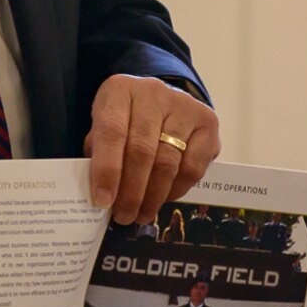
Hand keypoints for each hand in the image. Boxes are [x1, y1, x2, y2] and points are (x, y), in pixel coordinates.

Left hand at [83, 74, 219, 225]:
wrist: (162, 100)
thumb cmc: (126, 119)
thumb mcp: (103, 125)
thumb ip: (98, 153)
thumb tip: (101, 195)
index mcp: (120, 90)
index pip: (112, 131)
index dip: (106, 170)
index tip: (102, 200)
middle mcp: (154, 92)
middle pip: (142, 150)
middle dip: (131, 191)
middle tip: (124, 216)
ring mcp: (184, 105)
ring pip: (168, 162)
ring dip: (153, 196)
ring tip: (141, 214)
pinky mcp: (208, 122)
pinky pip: (193, 167)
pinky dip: (176, 190)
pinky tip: (164, 199)